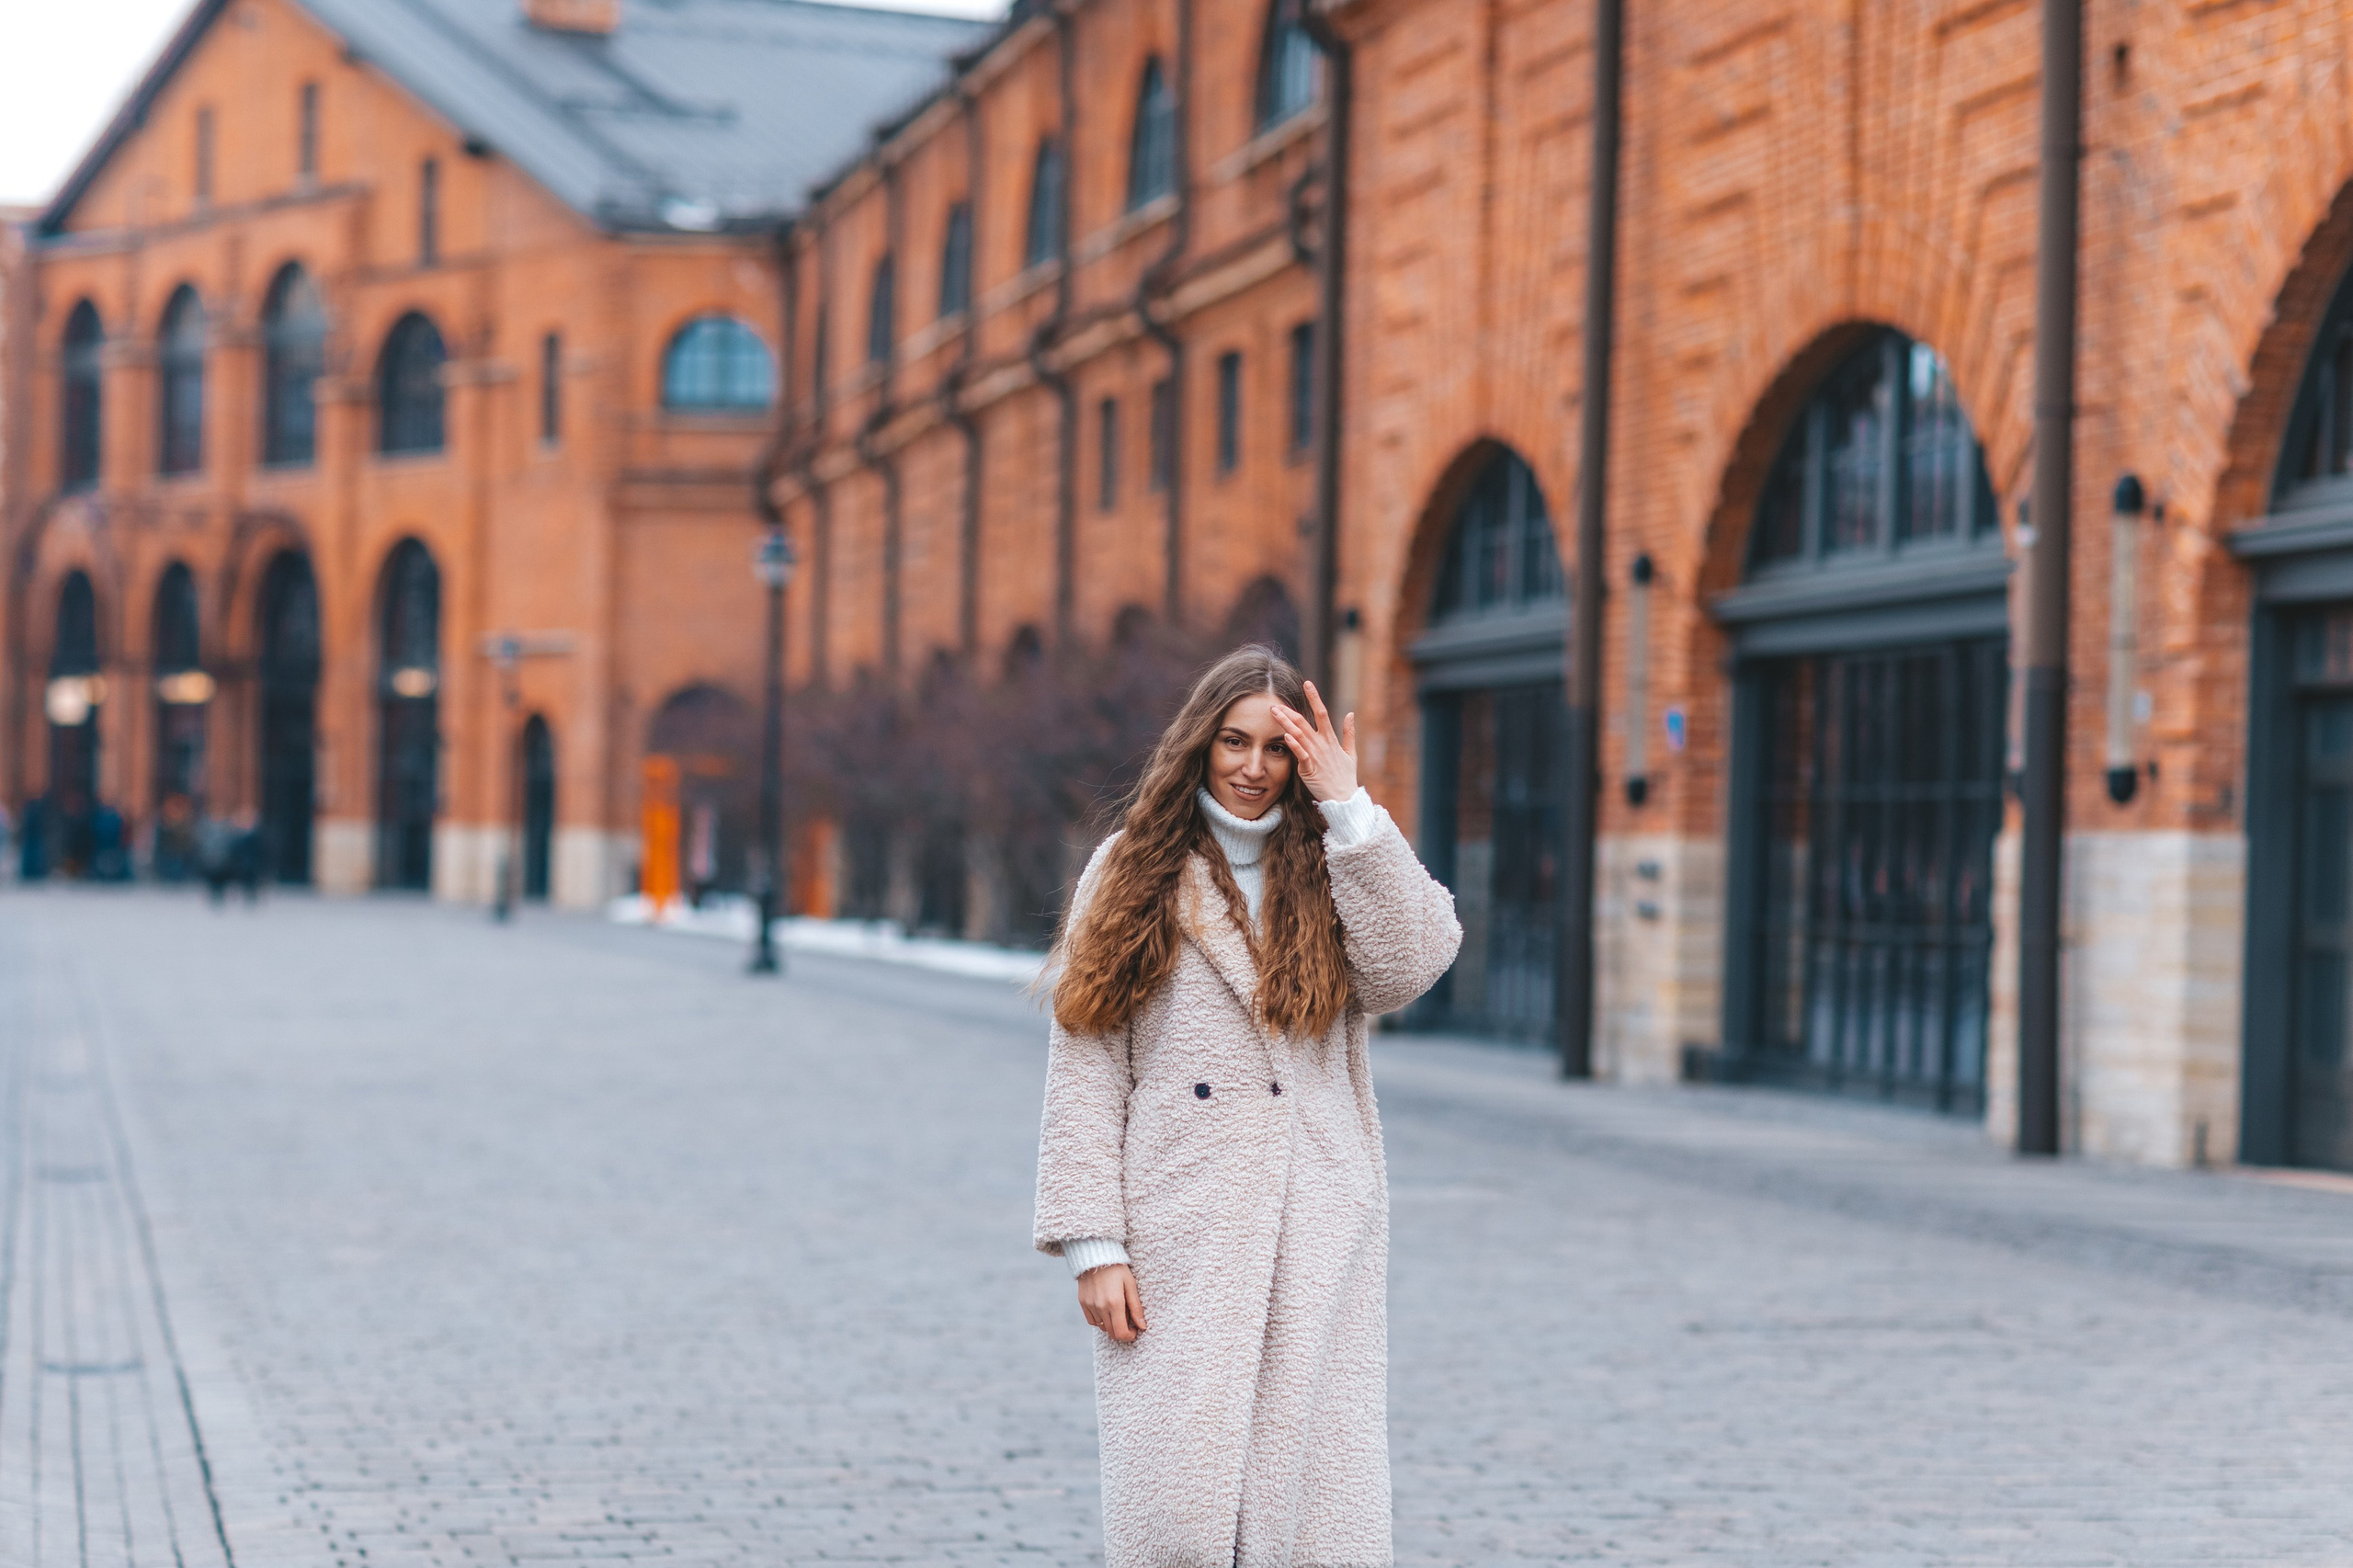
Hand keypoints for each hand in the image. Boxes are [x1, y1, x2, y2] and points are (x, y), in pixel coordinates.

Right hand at [1078, 1263, 1147, 1341]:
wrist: (1096, 1255)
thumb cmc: (1117, 1268)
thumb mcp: (1131, 1285)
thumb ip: (1136, 1307)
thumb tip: (1142, 1327)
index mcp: (1115, 1303)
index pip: (1121, 1332)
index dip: (1129, 1336)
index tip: (1135, 1330)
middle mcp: (1101, 1307)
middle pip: (1111, 1332)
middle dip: (1121, 1330)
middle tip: (1128, 1319)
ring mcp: (1090, 1305)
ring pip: (1102, 1327)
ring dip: (1111, 1325)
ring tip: (1117, 1310)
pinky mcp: (1083, 1302)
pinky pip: (1092, 1321)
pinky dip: (1100, 1320)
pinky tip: (1106, 1309)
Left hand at [1272, 680, 1357, 803]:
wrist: (1344, 799)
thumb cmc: (1346, 777)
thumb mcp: (1351, 753)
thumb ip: (1349, 733)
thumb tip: (1351, 714)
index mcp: (1331, 740)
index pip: (1322, 712)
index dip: (1314, 697)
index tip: (1307, 683)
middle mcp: (1322, 745)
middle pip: (1304, 722)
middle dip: (1289, 711)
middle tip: (1275, 702)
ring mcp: (1316, 756)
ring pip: (1300, 735)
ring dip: (1286, 723)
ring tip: (1275, 713)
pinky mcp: (1310, 769)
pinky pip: (1301, 755)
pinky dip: (1294, 745)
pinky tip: (1286, 736)